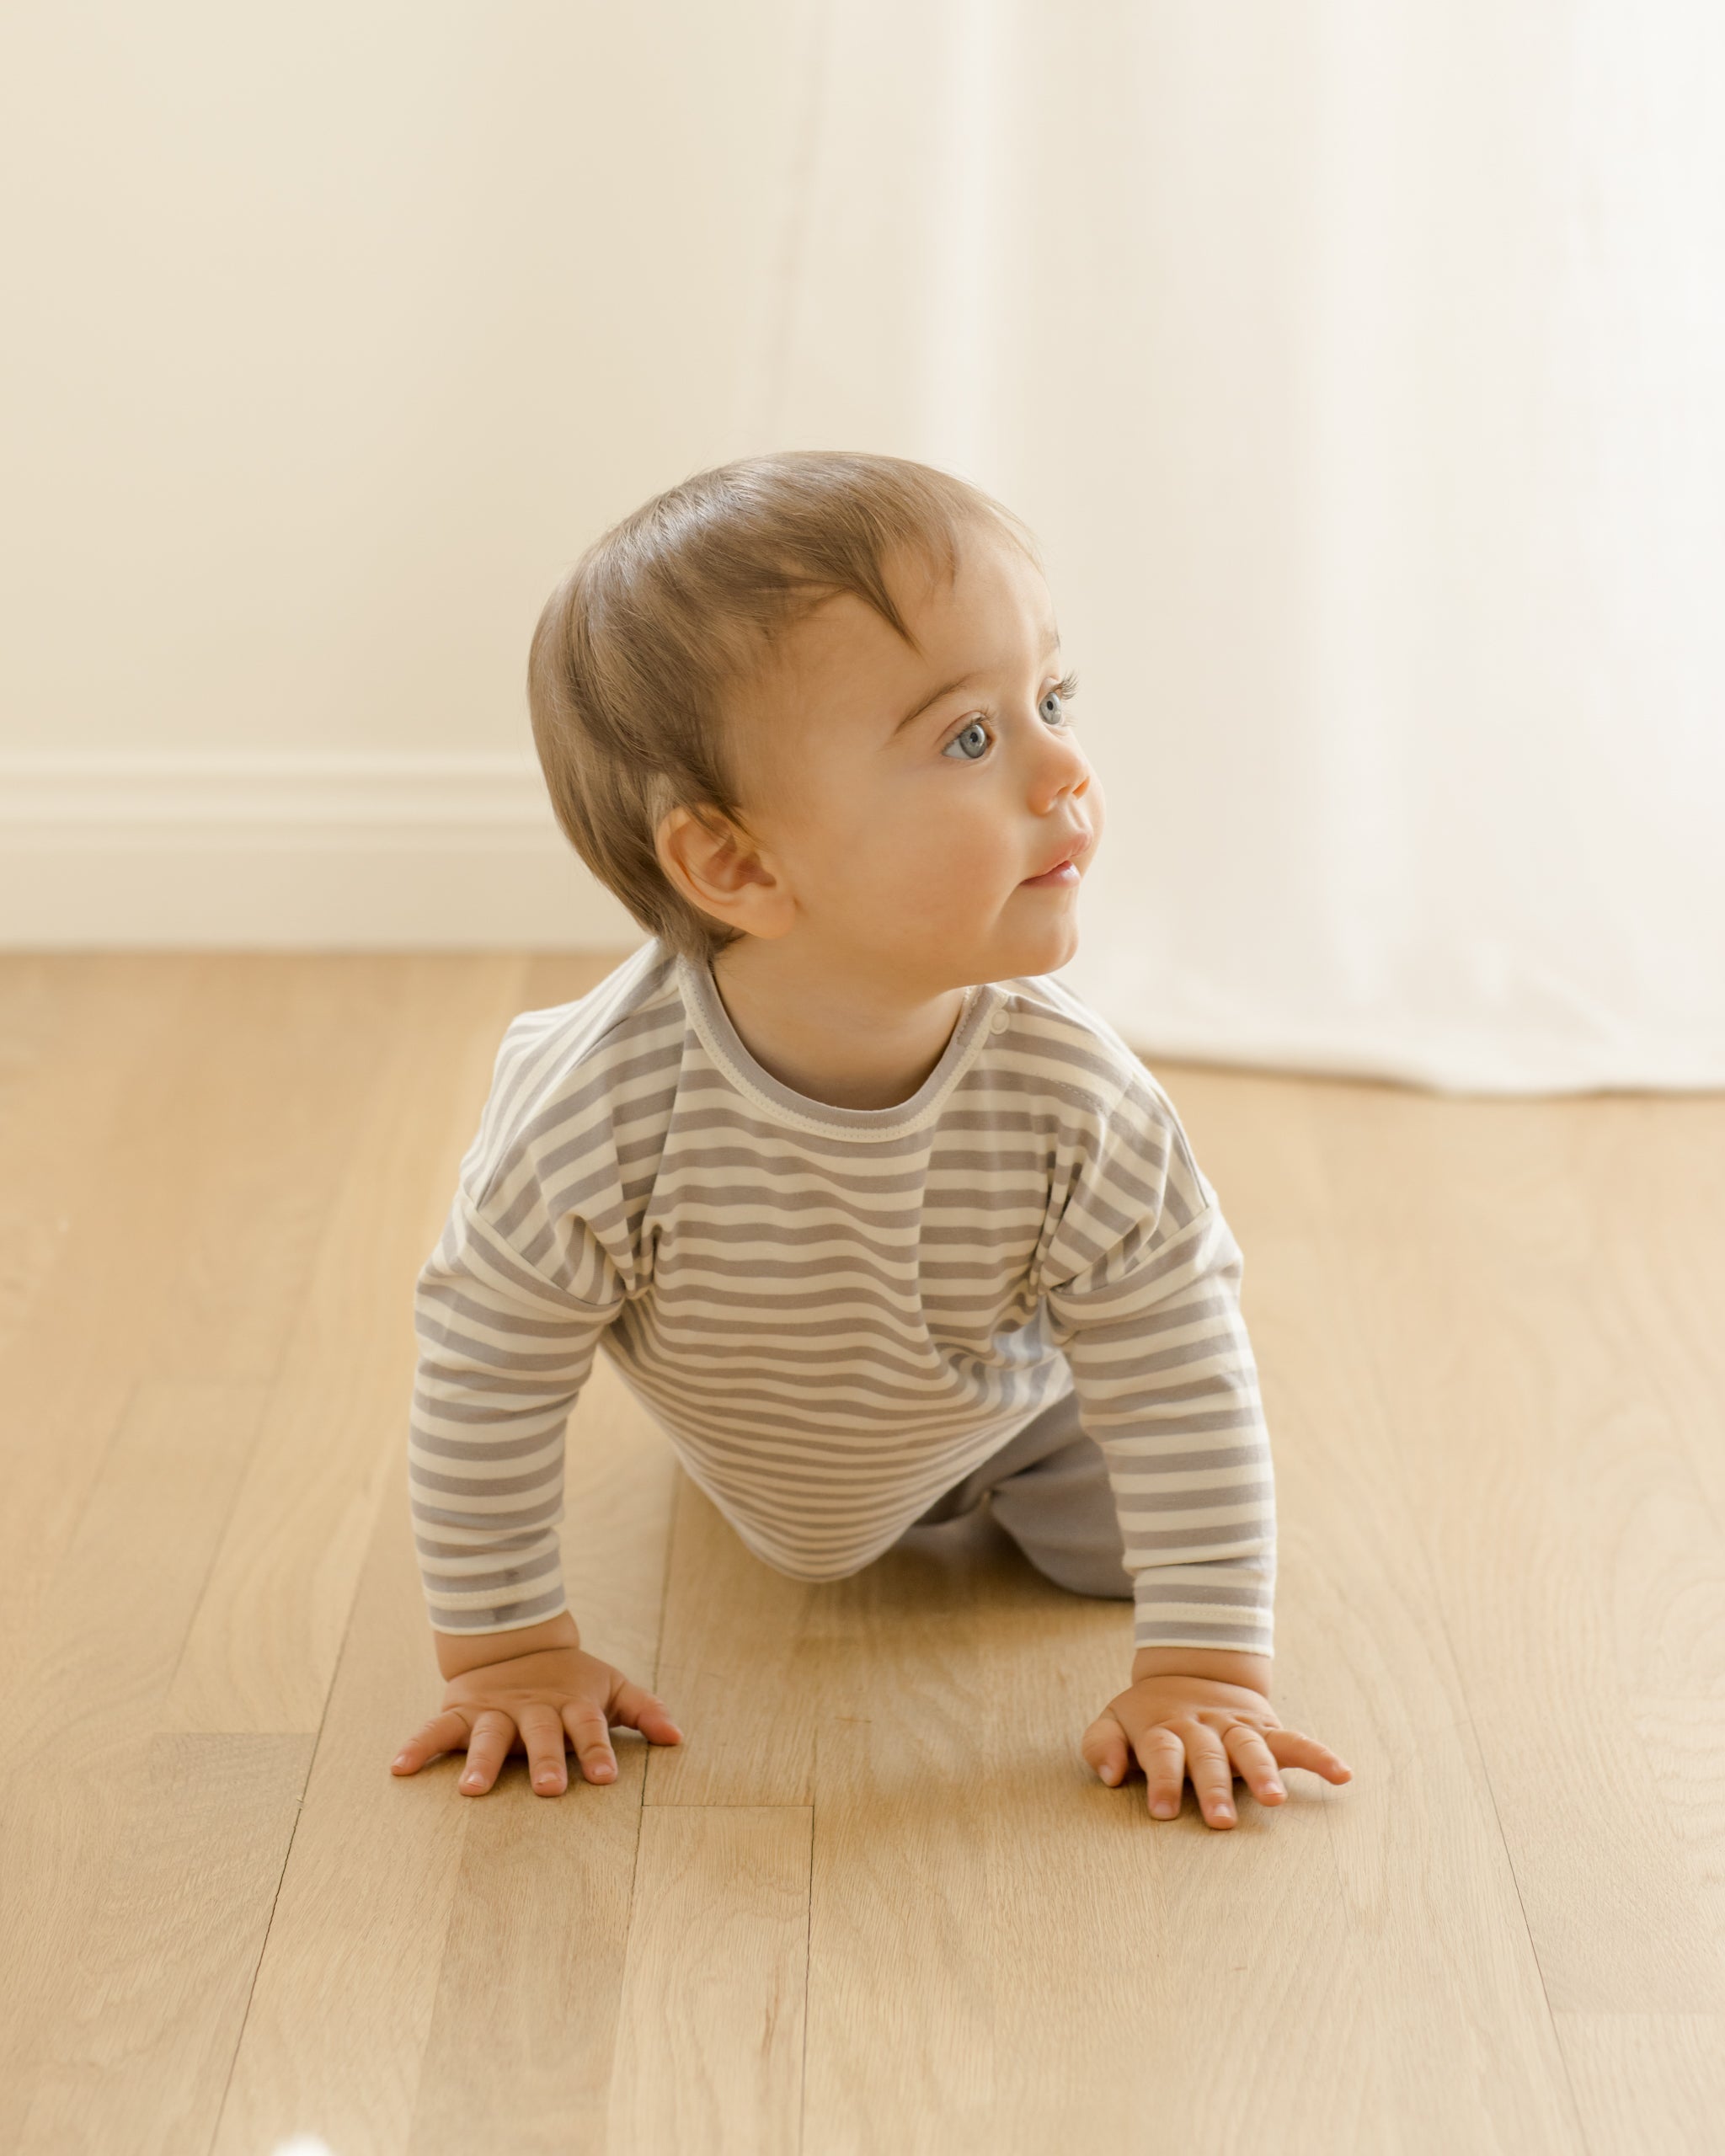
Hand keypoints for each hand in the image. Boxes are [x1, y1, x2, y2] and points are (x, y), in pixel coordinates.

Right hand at [391, 1637, 681, 1796]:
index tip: (606, 1778)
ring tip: (472, 1790)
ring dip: (480, 1761)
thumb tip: (678, 1737)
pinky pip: (434, 1731)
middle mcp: (532, 1708)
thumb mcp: (609, 1686)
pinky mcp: (459, 1711)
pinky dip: (416, 1746)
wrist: (512, 1639)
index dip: (598, 1750)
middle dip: (545, 1760)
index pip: (588, 1727)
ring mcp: (493, 1709)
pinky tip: (399, 1768)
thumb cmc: (568, 1678)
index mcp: (570, 1704)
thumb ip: (641, 1711)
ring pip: (487, 1735)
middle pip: (541, 1734)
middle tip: (550, 1789)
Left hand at [1081, 1666, 1351, 1828]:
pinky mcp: (1265, 1727)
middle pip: (1209, 1756)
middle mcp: (1203, 1728)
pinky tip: (1342, 1775)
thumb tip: (1110, 1774)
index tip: (1162, 1812)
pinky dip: (1319, 1755)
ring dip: (1264, 1772)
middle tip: (1220, 1822)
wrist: (1191, 1669)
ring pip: (1252, 1747)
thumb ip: (1102, 1745)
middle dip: (1214, 1788)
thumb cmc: (1147, 1713)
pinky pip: (1295, 1741)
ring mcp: (1236, 1726)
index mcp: (1164, 1728)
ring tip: (1276, 1800)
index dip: (1162, 1780)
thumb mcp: (1112, 1720)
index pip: (1162, 1754)